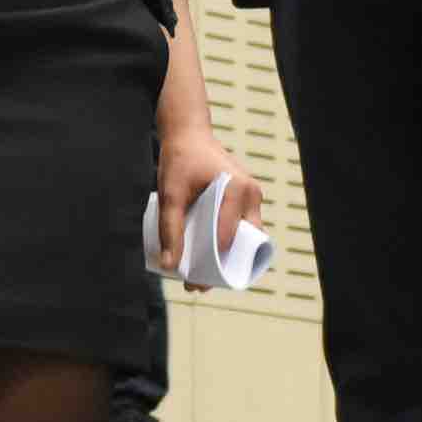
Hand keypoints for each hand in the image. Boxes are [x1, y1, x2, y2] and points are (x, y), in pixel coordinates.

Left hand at [150, 132, 263, 284]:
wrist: (188, 135)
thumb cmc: (179, 161)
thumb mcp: (170, 195)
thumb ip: (169, 229)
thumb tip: (169, 265)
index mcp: (237, 190)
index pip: (227, 238)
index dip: (212, 265)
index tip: (193, 283)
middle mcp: (252, 194)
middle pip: (241, 243)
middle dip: (222, 268)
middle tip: (199, 286)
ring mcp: (253, 196)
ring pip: (245, 238)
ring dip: (227, 258)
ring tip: (203, 276)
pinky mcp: (247, 199)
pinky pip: (243, 228)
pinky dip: (229, 244)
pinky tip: (211, 258)